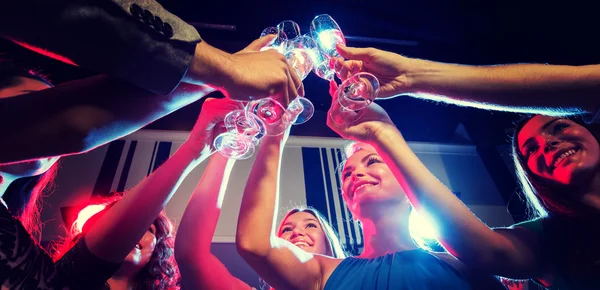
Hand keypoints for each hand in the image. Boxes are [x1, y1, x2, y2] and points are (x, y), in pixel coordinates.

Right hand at [185, 37, 303, 106]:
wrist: (227, 71)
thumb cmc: (234, 65)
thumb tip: (273, 36)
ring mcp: (283, 71)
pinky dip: (279, 110)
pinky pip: (284, 102)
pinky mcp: (281, 82)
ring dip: (282, 106)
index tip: (288, 99)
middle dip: (287, 99)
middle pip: (294, 87)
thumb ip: (261, 44)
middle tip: (278, 109)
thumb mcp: (250, 50)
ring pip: (290, 96)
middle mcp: (283, 62)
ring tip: (273, 113)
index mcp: (278, 56)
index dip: (291, 89)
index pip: (292, 76)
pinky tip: (272, 114)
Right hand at [186, 97, 243, 149]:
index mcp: (215, 104)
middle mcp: (211, 102)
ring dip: (237, 116)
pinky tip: (231, 127)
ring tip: (238, 127)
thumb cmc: (212, 140)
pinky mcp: (207, 115)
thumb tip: (248, 119)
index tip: (247, 118)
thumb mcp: (227, 128)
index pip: (234, 99)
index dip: (242, 107)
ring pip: (229, 105)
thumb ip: (235, 122)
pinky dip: (229, 119)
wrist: (198, 150)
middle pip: (233, 101)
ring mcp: (208, 107)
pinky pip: (222, 113)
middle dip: (241, 112)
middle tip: (244, 124)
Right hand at [326, 81, 394, 142]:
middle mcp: (346, 121)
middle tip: (334, 84)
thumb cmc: (379, 119)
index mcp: (352, 116)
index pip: (341, 103)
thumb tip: (350, 92)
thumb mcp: (366, 105)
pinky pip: (331, 121)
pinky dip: (333, 111)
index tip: (336, 83)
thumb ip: (356, 100)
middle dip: (334, 94)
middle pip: (335, 107)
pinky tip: (337, 103)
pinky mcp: (342, 131)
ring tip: (337, 93)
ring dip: (334, 101)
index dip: (338, 93)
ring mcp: (344, 127)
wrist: (382, 130)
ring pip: (332, 113)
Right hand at [332, 45, 419, 98]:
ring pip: (349, 83)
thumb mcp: (370, 54)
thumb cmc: (389, 62)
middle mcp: (360, 74)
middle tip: (342, 68)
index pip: (345, 63)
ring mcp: (363, 84)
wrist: (403, 75)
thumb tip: (337, 46)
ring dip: (346, 79)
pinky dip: (354, 89)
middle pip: (345, 74)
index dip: (339, 63)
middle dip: (341, 71)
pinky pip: (357, 92)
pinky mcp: (367, 94)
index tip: (334, 61)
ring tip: (348, 75)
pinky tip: (355, 84)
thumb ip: (353, 52)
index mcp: (360, 63)